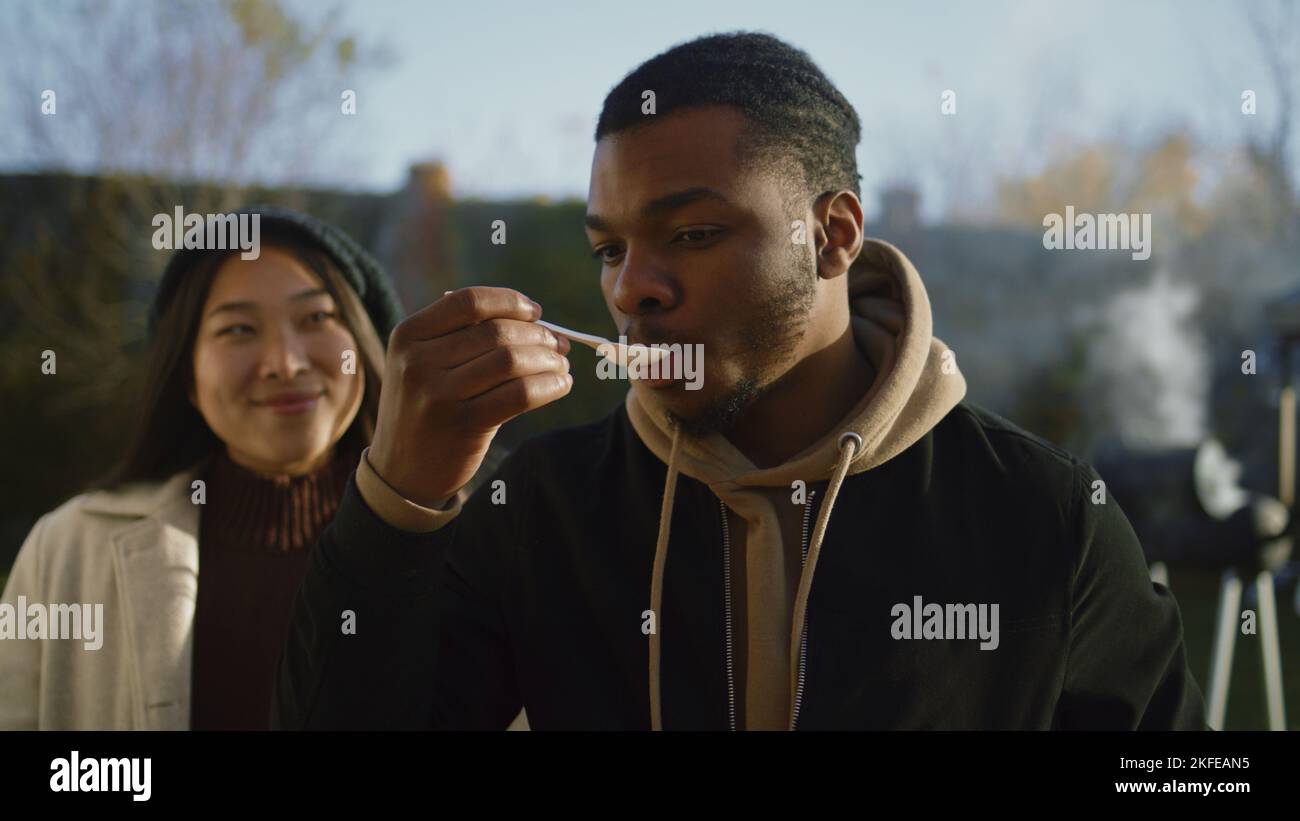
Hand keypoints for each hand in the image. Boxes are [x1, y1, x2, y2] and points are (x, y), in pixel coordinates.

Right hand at [367, 287, 571, 507]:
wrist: (401, 472)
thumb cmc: (426, 409)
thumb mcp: (422, 365)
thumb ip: (463, 338)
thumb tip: (535, 319)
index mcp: (408, 335)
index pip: (469, 301)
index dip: (510, 302)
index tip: (535, 312)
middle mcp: (418, 362)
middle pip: (496, 332)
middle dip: (538, 335)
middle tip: (559, 345)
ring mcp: (438, 394)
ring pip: (511, 361)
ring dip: (547, 360)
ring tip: (560, 366)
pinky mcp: (463, 424)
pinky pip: (519, 394)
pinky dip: (548, 386)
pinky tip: (560, 386)